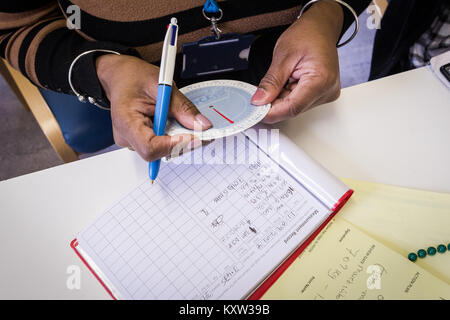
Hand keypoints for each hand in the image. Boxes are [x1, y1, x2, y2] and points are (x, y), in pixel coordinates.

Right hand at [96, 54, 211, 160]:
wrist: (120, 76)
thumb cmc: (134, 78)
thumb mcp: (161, 85)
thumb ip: (182, 107)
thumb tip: (202, 125)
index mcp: (126, 122)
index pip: (150, 147)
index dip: (174, 145)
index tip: (193, 136)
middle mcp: (126, 137)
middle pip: (159, 152)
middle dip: (183, 143)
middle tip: (202, 130)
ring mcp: (132, 141)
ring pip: (162, 151)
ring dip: (180, 140)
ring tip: (187, 122)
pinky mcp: (140, 141)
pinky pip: (160, 146)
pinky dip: (174, 137)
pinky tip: (178, 124)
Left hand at [251, 1, 343, 122]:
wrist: (320, 27)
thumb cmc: (307, 35)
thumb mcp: (283, 56)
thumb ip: (271, 81)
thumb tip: (259, 100)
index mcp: (321, 80)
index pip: (292, 107)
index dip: (271, 112)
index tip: (255, 111)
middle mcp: (327, 90)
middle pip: (294, 109)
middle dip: (274, 104)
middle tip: (259, 94)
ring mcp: (326, 93)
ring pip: (296, 107)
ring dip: (281, 99)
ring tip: (278, 80)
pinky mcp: (322, 93)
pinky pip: (300, 101)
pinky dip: (288, 95)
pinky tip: (285, 83)